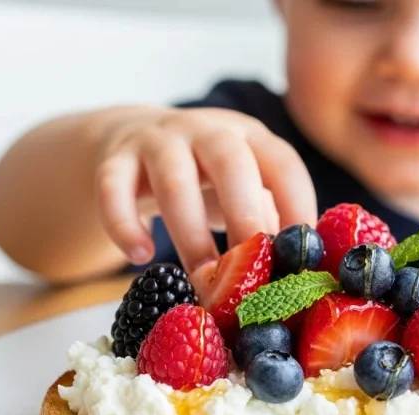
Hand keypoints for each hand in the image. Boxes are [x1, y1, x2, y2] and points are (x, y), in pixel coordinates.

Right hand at [94, 108, 316, 271]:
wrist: (133, 138)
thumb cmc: (206, 179)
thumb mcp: (243, 188)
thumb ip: (271, 220)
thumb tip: (305, 275)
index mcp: (249, 136)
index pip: (282, 162)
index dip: (297, 205)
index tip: (301, 255)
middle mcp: (206, 130)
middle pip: (230, 162)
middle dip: (244, 217)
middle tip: (251, 270)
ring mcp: (157, 140)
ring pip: (174, 181)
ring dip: (190, 235)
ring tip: (203, 280)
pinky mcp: (114, 159)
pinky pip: (113, 189)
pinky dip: (124, 224)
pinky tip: (140, 257)